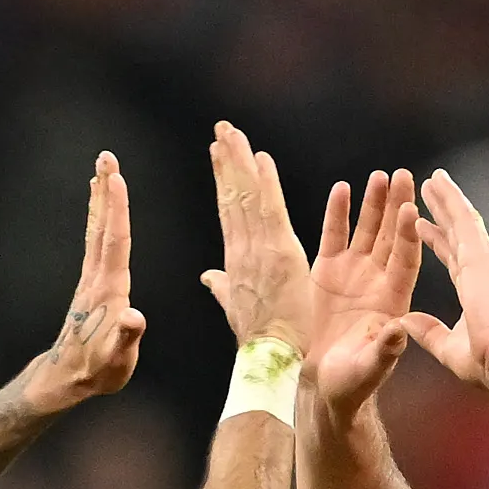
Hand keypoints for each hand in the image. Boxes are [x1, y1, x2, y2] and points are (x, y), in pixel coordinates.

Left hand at [6, 152, 145, 415]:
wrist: (68, 378)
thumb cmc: (98, 371)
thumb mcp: (117, 361)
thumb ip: (126, 339)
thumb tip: (134, 318)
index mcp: (110, 291)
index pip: (115, 242)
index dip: (117, 211)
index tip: (117, 179)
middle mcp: (98, 278)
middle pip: (103, 227)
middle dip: (106, 192)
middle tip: (106, 157)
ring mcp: (92, 279)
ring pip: (97, 231)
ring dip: (101, 200)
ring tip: (102, 170)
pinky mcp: (91, 284)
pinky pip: (96, 243)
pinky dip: (99, 220)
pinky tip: (101, 210)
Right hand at [196, 119, 311, 353]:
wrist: (268, 359)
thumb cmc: (258, 341)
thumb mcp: (235, 309)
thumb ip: (223, 287)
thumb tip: (207, 277)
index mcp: (235, 261)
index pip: (228, 212)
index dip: (223, 181)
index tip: (218, 155)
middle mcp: (242, 250)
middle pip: (232, 196)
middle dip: (227, 161)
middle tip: (222, 129)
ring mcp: (259, 249)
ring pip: (246, 197)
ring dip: (240, 161)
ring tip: (233, 132)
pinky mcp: (281, 252)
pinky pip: (271, 210)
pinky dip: (266, 183)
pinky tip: (260, 158)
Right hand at [304, 170, 421, 416]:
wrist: (326, 384)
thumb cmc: (353, 382)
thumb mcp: (370, 369)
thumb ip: (384, 351)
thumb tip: (398, 331)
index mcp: (394, 300)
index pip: (405, 261)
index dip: (407, 236)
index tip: (411, 209)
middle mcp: (378, 280)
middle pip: (391, 237)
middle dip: (396, 206)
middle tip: (403, 174)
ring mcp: (354, 273)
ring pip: (367, 231)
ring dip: (373, 203)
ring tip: (378, 176)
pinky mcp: (328, 271)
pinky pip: (334, 237)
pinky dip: (338, 214)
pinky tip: (342, 189)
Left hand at [398, 166, 488, 390]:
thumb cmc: (487, 365)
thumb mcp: (449, 349)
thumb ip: (429, 333)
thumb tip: (406, 321)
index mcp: (476, 292)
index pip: (453, 260)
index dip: (438, 241)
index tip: (423, 226)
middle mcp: (482, 272)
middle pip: (458, 234)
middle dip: (443, 212)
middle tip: (429, 190)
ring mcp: (483, 261)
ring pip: (462, 220)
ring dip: (447, 198)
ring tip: (432, 178)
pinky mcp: (480, 256)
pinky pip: (463, 219)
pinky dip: (451, 199)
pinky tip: (437, 182)